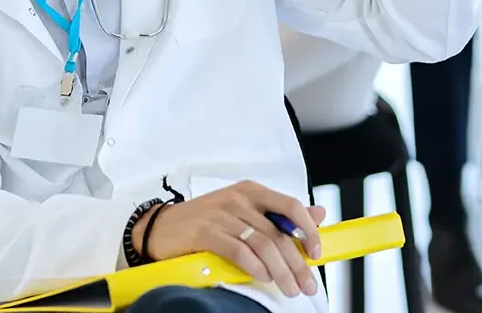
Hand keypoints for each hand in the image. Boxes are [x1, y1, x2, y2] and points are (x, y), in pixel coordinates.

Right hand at [139, 180, 325, 296]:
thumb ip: (280, 215)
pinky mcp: (205, 232)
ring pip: (262, 245)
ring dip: (280, 271)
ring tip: (290, 289)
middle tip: (308, 285)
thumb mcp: (245, 212)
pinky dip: (255, 268)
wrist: (161, 228)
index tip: (316, 252)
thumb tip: (320, 213)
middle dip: (297, 263)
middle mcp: (238, 199)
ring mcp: (221, 214)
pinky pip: (239, 252)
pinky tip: (264, 278)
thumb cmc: (207, 222)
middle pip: (278, 233)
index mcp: (251, 191)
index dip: (308, 229)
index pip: (290, 206)